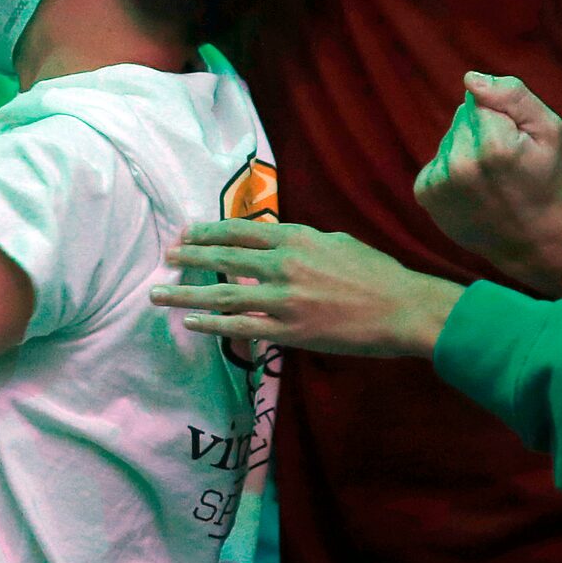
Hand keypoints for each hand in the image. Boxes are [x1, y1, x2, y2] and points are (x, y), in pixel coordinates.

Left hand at [152, 221, 463, 359]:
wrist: (403, 308)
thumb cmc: (376, 273)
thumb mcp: (337, 242)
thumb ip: (302, 242)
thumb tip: (276, 243)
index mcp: (297, 237)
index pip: (239, 231)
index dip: (208, 232)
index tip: (185, 233)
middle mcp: (285, 264)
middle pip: (224, 258)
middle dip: (189, 259)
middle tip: (165, 259)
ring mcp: (285, 299)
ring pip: (224, 295)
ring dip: (187, 294)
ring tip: (158, 295)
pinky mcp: (290, 330)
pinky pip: (242, 328)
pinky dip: (213, 324)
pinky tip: (191, 323)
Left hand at [413, 73, 561, 280]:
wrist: (531, 241)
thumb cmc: (544, 181)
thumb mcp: (548, 130)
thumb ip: (513, 95)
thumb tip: (470, 79)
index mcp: (493, 145)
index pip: (479, 100)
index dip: (500, 117)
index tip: (514, 143)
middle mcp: (460, 163)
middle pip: (461, 118)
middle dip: (481, 132)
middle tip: (503, 164)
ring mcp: (439, 181)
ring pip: (448, 139)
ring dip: (465, 151)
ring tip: (488, 179)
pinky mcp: (425, 193)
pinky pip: (436, 161)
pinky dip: (450, 170)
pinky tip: (470, 189)